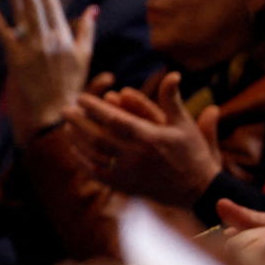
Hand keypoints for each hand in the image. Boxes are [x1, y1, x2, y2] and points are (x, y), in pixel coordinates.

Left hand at [0, 0, 95, 137]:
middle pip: (38, 7)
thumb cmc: (69, 85)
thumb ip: (87, 31)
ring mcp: (33, 50)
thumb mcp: (84, 57)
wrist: (55, 113)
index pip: (55, 6)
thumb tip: (93, 9)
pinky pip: (6, 39)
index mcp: (66, 38)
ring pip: (24, 17)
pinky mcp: (17, 61)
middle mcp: (50, 41)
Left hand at [64, 71, 222, 204]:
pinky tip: (75, 149)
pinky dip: (84, 161)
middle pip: (99, 137)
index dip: (96, 108)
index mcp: (151, 138)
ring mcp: (129, 173)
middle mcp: (137, 156)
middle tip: (65, 109)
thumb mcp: (184, 124)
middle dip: (79, 122)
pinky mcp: (125, 186)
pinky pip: (98, 173)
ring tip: (66, 126)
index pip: (116, 120)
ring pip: (95, 155)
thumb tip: (172, 74)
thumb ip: (172, 99)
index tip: (80, 97)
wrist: (199, 190)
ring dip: (78, 140)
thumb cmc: (192, 153)